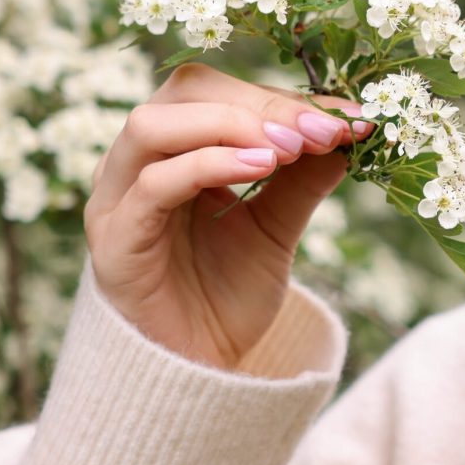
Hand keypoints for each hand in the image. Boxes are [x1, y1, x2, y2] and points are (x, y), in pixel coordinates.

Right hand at [82, 62, 372, 369]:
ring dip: (230, 124)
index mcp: (174, 149)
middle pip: (185, 92)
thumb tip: (350, 126)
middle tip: (320, 129)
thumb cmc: (227, 294)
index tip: (348, 118)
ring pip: (153, 125)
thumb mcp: (278, 225)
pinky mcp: (114, 240)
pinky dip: (209, 164)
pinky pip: (153, 184)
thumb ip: (304, 176)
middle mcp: (136, 164)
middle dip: (260, 104)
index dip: (284, 97)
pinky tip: (262, 168)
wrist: (198, 374)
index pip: (220, 91)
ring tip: (291, 148)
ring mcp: (116, 199)